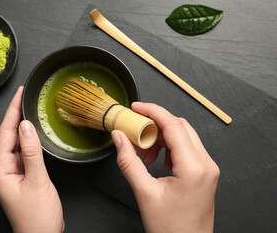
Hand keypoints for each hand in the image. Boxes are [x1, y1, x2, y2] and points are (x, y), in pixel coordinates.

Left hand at [0, 87, 63, 232]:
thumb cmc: (38, 216)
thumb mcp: (37, 180)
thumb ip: (31, 152)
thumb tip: (26, 126)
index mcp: (0, 170)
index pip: (5, 133)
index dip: (12, 112)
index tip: (19, 95)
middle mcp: (3, 169)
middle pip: (9, 136)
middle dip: (17, 115)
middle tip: (26, 96)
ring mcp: (12, 172)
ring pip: (17, 143)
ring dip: (24, 126)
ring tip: (31, 108)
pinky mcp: (23, 175)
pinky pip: (24, 152)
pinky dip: (30, 140)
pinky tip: (36, 132)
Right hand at [111, 102, 219, 232]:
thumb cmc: (171, 229)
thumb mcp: (144, 193)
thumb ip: (129, 162)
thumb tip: (119, 138)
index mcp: (194, 168)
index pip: (173, 125)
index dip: (152, 111)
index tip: (136, 107)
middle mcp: (206, 164)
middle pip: (180, 126)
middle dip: (156, 123)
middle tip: (136, 129)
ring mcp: (208, 168)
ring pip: (184, 136)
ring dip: (162, 137)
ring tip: (145, 152)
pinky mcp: (205, 173)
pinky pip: (187, 148)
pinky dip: (170, 147)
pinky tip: (157, 160)